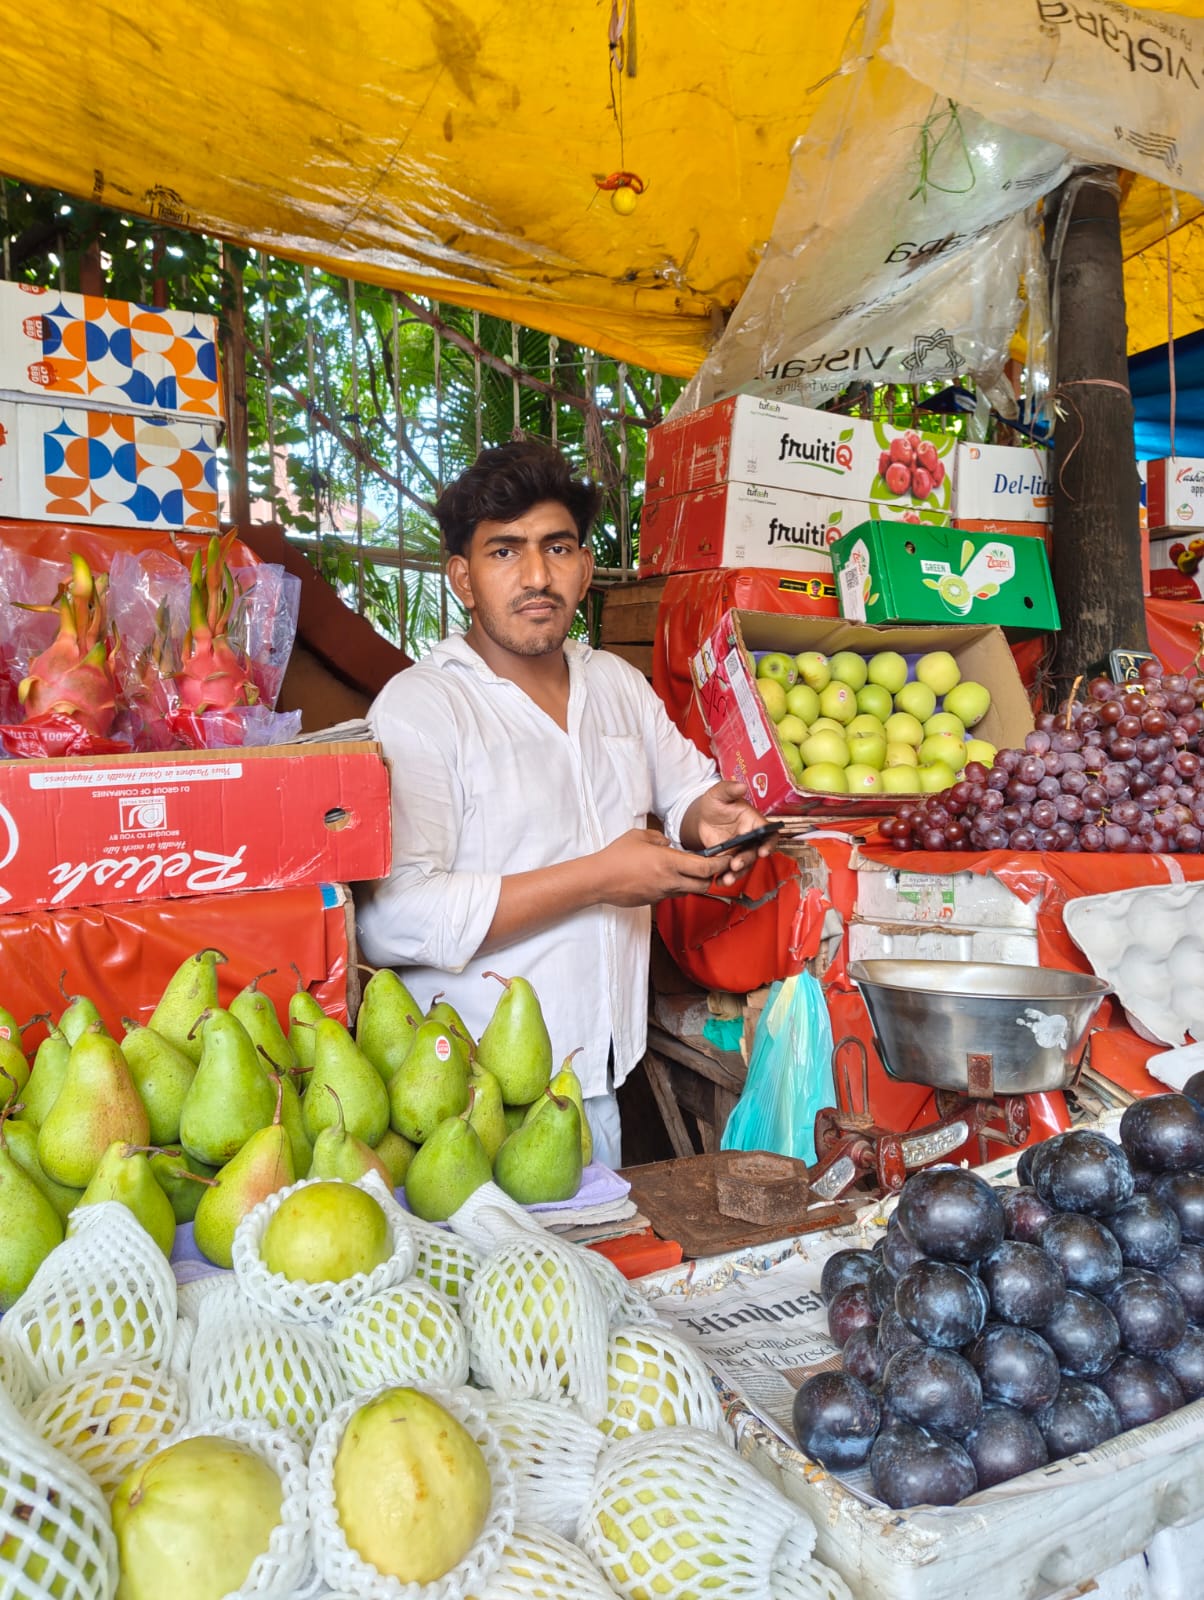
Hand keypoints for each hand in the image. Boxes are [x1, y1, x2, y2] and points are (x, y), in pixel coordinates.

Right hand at [593, 828, 728, 907]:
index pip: (706, 868)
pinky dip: (678, 887)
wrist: (598, 880)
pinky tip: (668, 878)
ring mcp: (663, 893)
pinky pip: (674, 895)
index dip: (721, 864)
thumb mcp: (639, 836)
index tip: (726, 858)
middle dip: (712, 877)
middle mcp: (670, 881)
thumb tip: (668, 843)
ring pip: (690, 892)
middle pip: (705, 885)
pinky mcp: (654, 901)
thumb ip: (659, 838)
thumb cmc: (617, 856)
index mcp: (669, 862)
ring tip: (689, 871)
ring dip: (694, 883)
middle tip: (711, 866)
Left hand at [682, 780, 775, 884]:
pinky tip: (718, 881)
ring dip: (737, 874)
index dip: (769, 843)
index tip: (763, 851)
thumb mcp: (718, 793)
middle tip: (735, 864)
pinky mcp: (729, 858)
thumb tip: (741, 786)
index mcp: (753, 821)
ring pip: (744, 864)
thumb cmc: (714, 803)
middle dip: (747, 860)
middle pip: (755, 852)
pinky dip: (726, 877)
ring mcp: (740, 850)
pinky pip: (731, 870)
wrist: (701, 817)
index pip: (768, 833)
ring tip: (726, 879)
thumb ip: (729, 789)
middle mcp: (750, 837)